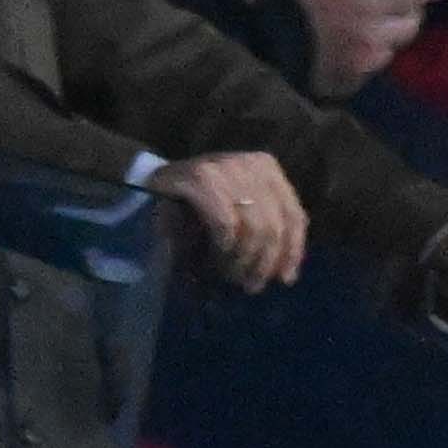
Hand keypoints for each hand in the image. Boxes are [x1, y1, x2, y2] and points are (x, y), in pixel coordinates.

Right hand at [155, 147, 309, 290]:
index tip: (284, 279)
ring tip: (229, 274)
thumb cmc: (201, 206)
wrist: (153, 185)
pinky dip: (224, 246)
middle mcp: (249, 163)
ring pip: (253, 227)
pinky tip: (216, 256)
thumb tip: (288, 273)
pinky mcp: (199, 179)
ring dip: (241, 259)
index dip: (292, 251)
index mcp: (266, 167)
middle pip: (274, 225)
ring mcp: (224, 168)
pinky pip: (226, 224)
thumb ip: (267, 230)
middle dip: (262, 262)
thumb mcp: (241, 213)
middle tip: (248, 284)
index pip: (293, 214)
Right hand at [281, 0, 439, 96]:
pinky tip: (355, 48)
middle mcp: (375, 38)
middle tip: (403, 3)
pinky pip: (373, 67)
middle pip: (411, 26)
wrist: (268, 46)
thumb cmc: (294, 2)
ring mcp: (366, 64)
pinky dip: (371, 55)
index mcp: (368, 7)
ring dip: (390, 36)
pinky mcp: (354, 82)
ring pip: (393, 48)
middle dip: (411, 13)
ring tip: (373, 26)